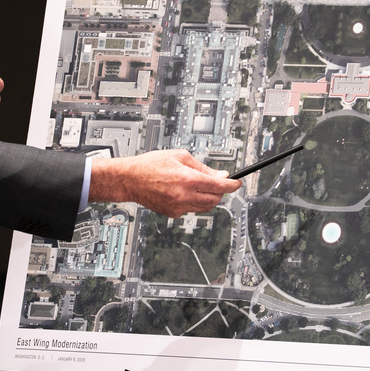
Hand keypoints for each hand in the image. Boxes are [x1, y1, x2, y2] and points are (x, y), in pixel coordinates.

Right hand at [89, 149, 241, 217]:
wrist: (130, 179)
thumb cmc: (151, 165)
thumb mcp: (180, 156)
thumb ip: (202, 167)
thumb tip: (220, 174)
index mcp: (188, 179)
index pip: (220, 186)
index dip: (232, 185)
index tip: (238, 183)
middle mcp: (185, 195)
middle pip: (215, 199)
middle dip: (221, 192)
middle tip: (218, 183)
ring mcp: (178, 207)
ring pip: (205, 207)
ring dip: (208, 198)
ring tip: (197, 186)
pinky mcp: (173, 214)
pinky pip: (191, 210)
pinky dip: (193, 202)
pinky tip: (183, 192)